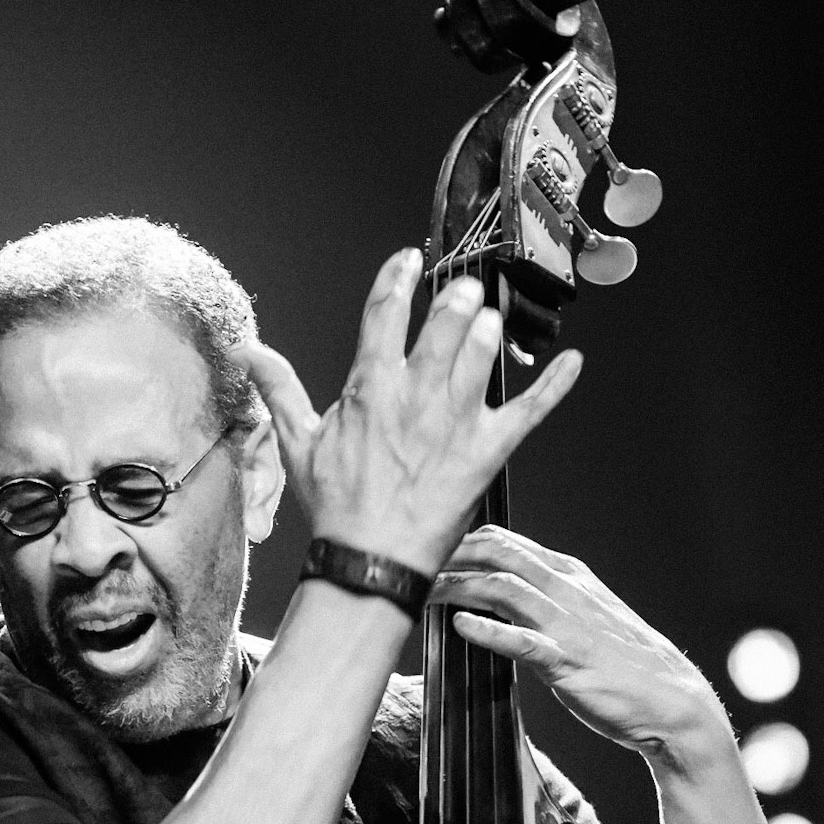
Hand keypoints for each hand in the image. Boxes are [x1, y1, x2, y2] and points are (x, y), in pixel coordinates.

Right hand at [233, 250, 582, 576]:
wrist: (371, 562)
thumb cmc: (338, 508)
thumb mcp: (299, 444)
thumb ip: (280, 389)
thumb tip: (249, 351)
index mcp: (371, 389)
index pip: (385, 314)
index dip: (398, 279)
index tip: (408, 261)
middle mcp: (417, 396)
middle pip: (444, 323)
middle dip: (456, 298)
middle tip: (463, 290)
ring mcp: (457, 422)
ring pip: (483, 354)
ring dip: (489, 330)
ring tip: (489, 321)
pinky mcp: (488, 450)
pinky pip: (530, 409)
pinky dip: (555, 385)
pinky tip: (574, 362)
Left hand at [432, 526, 730, 765]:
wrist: (671, 702)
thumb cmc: (622, 664)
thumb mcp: (583, 617)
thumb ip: (543, 601)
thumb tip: (495, 595)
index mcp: (569, 575)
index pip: (504, 540)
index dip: (458, 541)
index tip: (420, 553)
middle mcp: (566, 590)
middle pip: (496, 553)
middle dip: (447, 554)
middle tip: (402, 564)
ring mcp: (567, 624)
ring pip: (503, 589)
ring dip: (455, 587)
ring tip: (417, 593)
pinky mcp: (568, 661)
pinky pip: (523, 641)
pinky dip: (489, 631)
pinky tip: (460, 628)